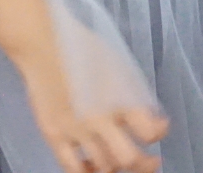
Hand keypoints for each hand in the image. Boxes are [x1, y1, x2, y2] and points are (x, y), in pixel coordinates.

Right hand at [22, 56, 167, 172]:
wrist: (43, 42)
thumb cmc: (82, 47)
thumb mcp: (117, 65)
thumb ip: (133, 93)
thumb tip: (148, 116)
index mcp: (120, 97)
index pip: (150, 132)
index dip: (159, 133)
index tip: (159, 128)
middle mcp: (100, 118)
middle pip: (129, 159)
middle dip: (144, 164)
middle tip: (149, 161)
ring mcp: (75, 130)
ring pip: (104, 166)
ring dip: (116, 166)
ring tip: (118, 160)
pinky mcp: (54, 135)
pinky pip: (73, 169)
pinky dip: (87, 172)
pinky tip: (92, 165)